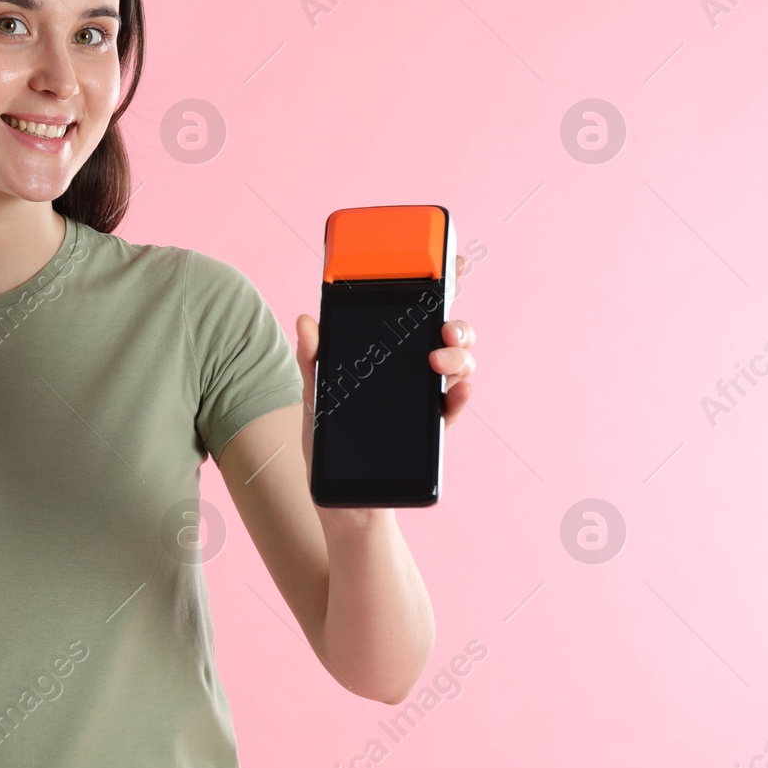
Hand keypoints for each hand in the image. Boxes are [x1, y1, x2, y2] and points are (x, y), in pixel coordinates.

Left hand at [293, 252, 479, 499]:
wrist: (341, 505)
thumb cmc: (326, 447)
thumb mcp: (313, 400)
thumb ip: (312, 361)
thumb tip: (306, 320)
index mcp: (380, 357)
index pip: (410, 314)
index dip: (435, 286)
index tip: (451, 262)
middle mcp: (407, 373)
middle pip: (444, 334)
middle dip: (454, 322)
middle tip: (442, 327)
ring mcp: (422, 400)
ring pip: (457, 364)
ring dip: (458, 356)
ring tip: (439, 361)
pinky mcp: (430, 431)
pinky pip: (454, 406)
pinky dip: (460, 395)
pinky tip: (455, 391)